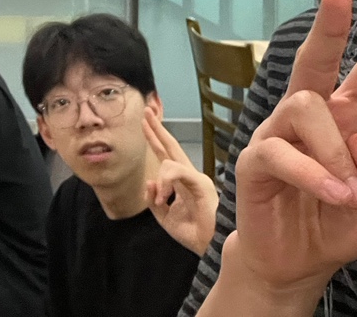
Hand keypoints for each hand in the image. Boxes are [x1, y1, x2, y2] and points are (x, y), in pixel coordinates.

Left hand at [143, 112, 217, 253]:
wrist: (212, 247)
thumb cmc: (194, 232)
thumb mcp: (164, 217)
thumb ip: (153, 198)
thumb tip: (150, 180)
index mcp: (181, 182)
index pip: (165, 154)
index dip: (154, 137)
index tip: (144, 121)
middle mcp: (189, 176)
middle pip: (170, 146)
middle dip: (156, 128)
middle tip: (146, 110)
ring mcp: (196, 178)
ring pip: (169, 161)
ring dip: (160, 179)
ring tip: (161, 200)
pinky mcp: (201, 183)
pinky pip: (178, 172)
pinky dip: (167, 182)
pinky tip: (164, 197)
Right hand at [227, 0, 356, 296]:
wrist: (294, 264)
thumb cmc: (336, 226)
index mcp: (347, 121)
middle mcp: (311, 118)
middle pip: (316, 59)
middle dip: (330, 23)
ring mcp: (279, 134)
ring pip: (307, 108)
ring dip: (335, 152)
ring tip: (349, 195)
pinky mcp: (255, 159)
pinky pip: (281, 151)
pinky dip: (314, 175)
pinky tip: (334, 195)